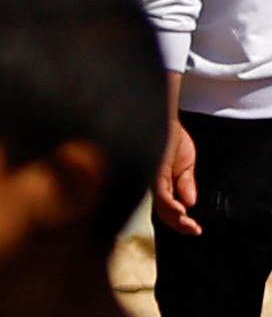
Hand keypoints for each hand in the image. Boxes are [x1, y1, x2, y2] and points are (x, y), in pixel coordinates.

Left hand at [162, 101, 201, 234]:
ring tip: (189, 225)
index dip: (179, 221)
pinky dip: (170, 203)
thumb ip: (186, 184)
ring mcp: (151, 175)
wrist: (163, 116)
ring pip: (160, 204)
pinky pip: (159, 190)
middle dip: (178, 223)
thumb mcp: (185, 164)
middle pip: (162, 210)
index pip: (167, 208)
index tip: (196, 229)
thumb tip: (190, 204)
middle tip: (194, 230)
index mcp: (159, 183)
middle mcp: (151, 181)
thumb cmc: (171, 137)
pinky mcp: (152, 167)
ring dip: (175, 217)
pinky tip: (181, 210)